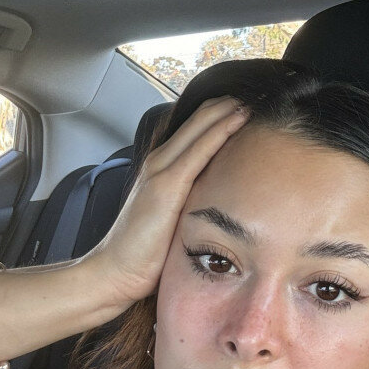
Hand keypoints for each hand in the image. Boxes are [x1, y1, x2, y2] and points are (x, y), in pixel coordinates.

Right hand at [77, 96, 248, 311]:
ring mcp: (161, 171)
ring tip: (251, 100)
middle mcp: (158, 162)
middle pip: (197, 121)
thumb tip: (215, 200)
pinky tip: (238, 119)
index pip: (192, 130)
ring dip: (226, 111)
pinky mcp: (167, 185)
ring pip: (199, 128)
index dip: (217, 114)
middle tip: (253, 97)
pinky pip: (200, 149)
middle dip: (225, 106)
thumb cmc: (142, 252)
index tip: (243, 107)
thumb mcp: (169, 218)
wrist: (115, 271)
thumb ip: (187, 202)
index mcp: (159, 169)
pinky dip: (221, 130)